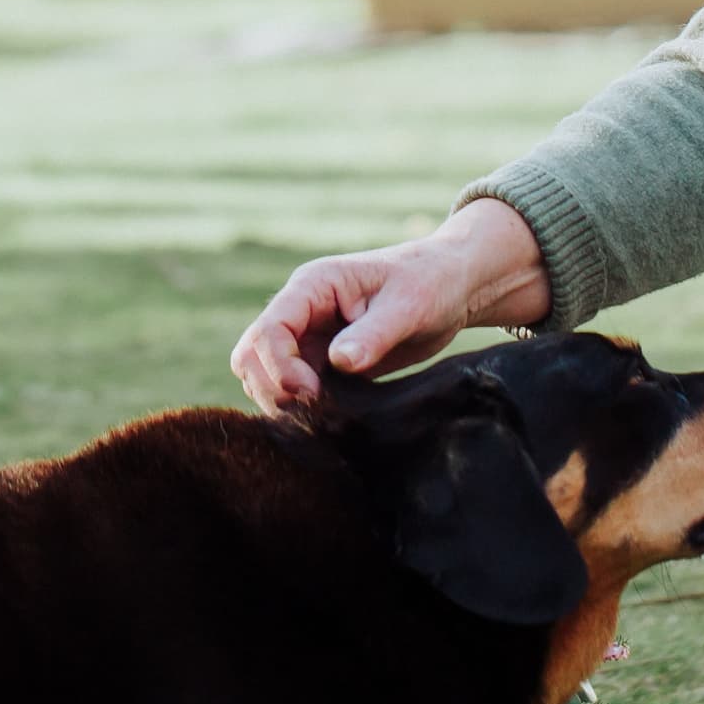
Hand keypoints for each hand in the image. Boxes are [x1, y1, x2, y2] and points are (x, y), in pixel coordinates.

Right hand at [228, 198, 550, 413]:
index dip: (280, 367)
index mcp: (313, 286)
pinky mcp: (321, 361)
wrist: (451, 288)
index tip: (311, 393)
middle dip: (272, 388)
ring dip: (282, 401)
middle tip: (313, 413)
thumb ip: (374, 333)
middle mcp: (300, 311)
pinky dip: (301, 408)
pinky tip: (330, 420)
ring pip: (264, 375)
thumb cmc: (431, 283)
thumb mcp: (409, 305)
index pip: (269, 329)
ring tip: (323, 418)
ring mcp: (308, 337)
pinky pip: (292, 388)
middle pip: (252, 355)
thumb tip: (340, 362)